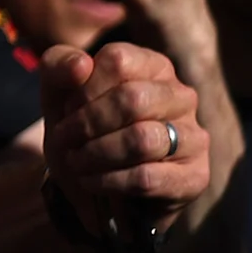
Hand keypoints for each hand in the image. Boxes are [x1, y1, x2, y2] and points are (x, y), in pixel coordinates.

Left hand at [40, 40, 209, 235]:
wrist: (93, 191)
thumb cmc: (80, 133)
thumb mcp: (57, 95)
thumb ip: (58, 67)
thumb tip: (81, 65)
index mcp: (154, 67)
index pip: (118, 61)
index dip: (82, 89)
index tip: (68, 110)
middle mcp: (182, 97)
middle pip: (132, 99)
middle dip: (85, 124)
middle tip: (65, 140)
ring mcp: (194, 137)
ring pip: (142, 140)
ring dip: (95, 154)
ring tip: (77, 162)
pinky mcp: (194, 176)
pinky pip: (147, 177)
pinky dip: (107, 181)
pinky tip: (92, 181)